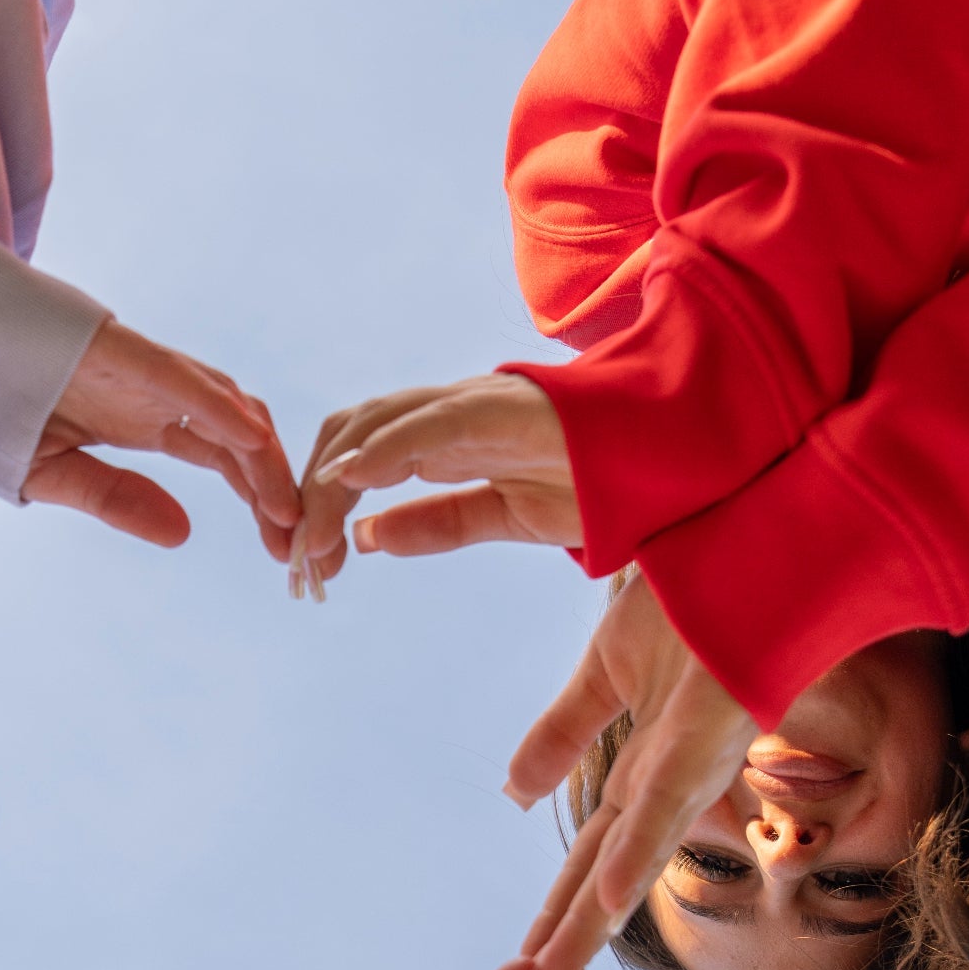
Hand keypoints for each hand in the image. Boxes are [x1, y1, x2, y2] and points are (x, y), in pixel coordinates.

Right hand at [25, 318, 301, 562]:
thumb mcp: (56, 475)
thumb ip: (116, 500)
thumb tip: (183, 534)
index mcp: (149, 422)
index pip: (228, 459)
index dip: (262, 499)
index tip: (284, 546)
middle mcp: (158, 393)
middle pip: (242, 436)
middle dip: (275, 487)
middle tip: (299, 542)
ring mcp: (141, 370)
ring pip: (225, 406)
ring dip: (262, 457)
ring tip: (287, 507)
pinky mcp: (116, 350)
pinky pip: (178, 379)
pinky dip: (219, 406)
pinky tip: (252, 440)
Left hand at [294, 374, 581, 595]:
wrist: (672, 454)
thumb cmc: (598, 481)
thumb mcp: (501, 517)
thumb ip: (437, 524)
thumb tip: (369, 538)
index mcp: (444, 439)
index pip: (355, 454)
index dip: (318, 504)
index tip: (305, 563)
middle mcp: (447, 414)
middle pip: (349, 434)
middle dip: (309, 497)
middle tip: (296, 564)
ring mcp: (472, 406)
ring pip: (373, 426)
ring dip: (330, 484)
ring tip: (307, 540)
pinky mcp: (501, 411)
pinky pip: (429, 424)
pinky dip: (383, 448)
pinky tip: (349, 479)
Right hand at [508, 571, 758, 969]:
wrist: (779, 533)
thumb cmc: (706, 591)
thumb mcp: (611, 665)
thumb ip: (563, 731)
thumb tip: (511, 795)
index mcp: (645, 770)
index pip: (588, 861)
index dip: (553, 920)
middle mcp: (666, 778)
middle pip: (598, 878)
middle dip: (562, 947)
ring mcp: (688, 759)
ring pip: (626, 859)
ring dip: (586, 928)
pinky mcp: (709, 728)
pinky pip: (664, 799)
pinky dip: (633, 855)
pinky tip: (605, 900)